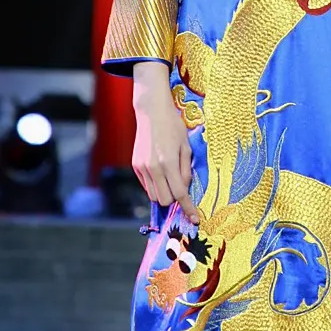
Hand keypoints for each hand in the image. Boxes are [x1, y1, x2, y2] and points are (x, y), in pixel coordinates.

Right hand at [132, 62, 198, 224]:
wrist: (151, 112)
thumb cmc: (173, 126)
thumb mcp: (186, 147)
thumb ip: (185, 171)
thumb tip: (184, 189)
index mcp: (168, 163)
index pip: (180, 194)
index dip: (188, 208)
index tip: (195, 218)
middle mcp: (153, 168)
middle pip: (164, 200)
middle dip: (174, 199)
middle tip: (180, 186)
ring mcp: (142, 168)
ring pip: (154, 195)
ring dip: (164, 192)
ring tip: (169, 176)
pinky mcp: (135, 166)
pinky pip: (147, 186)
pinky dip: (155, 185)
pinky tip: (160, 171)